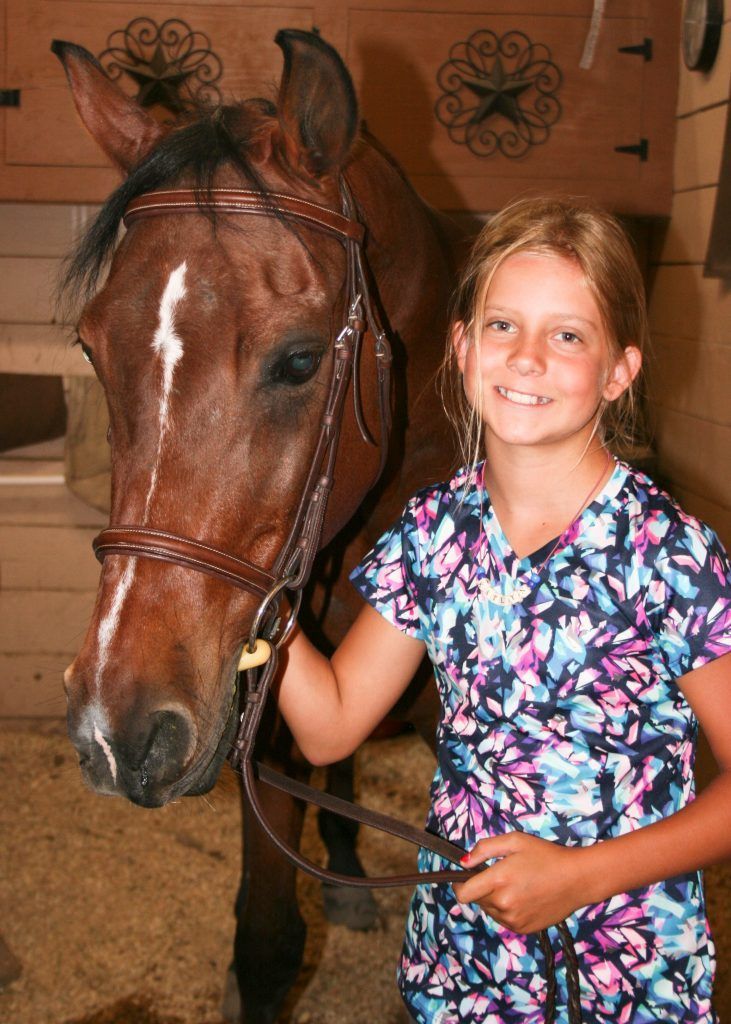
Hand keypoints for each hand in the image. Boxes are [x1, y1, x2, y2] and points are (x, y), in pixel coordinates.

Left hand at [453, 831, 587, 933]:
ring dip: (493, 899)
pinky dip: (507, 910)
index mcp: (498, 881)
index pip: (462, 894)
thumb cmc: (545, 855)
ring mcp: (514, 920)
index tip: (462, 878)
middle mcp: (503, 904)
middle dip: (480, 888)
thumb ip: (484, 849)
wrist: (576, 879)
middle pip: (477, 901)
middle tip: (499, 875)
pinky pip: (504, 920)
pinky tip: (523, 897)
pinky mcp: (523, 929)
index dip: (458, 885)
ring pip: (490, 911)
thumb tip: (463, 861)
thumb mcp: (514, 841)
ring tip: (515, 885)